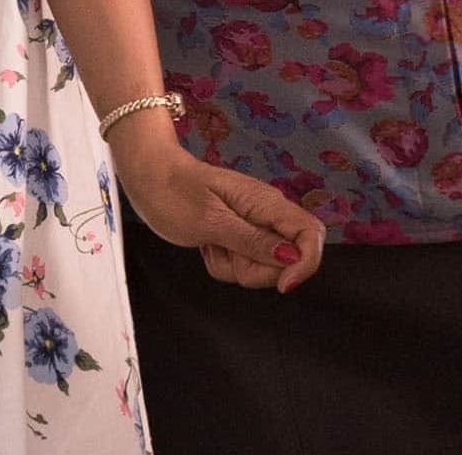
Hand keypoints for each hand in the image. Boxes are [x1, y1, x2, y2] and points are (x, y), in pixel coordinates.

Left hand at [111, 126, 323, 292]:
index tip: (282, 285)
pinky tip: (208, 245)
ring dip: (235, 266)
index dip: (306, 265)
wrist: (149, 176)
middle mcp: (267, 213)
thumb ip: (252, 240)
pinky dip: (224, 262)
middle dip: (257, 270)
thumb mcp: (211, 221)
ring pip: (263, 267)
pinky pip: (243, 264)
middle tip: (224, 250)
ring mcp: (254, 225)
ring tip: (210, 243)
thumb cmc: (174, 192)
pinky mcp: (240, 235)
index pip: (311, 234)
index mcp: (266, 203)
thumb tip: (292, 257)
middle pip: (287, 260)